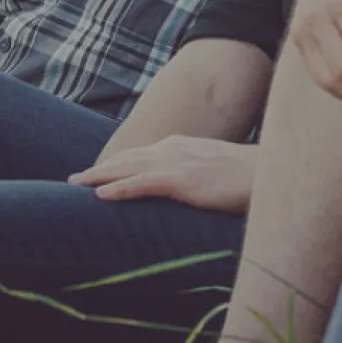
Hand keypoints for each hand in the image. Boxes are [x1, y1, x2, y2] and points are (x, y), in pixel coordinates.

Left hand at [70, 137, 256, 214]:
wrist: (269, 173)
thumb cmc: (247, 178)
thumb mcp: (213, 172)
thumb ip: (193, 176)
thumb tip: (185, 191)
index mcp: (181, 147)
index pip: (139, 154)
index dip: (115, 163)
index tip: (94, 173)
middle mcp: (174, 149)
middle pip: (127, 158)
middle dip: (98, 169)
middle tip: (73, 180)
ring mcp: (177, 162)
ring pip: (127, 168)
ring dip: (99, 176)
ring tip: (75, 185)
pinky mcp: (183, 179)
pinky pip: (143, 183)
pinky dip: (119, 187)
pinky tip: (101, 195)